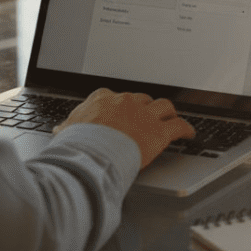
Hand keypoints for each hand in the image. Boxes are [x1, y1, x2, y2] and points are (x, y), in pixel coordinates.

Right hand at [55, 89, 194, 168]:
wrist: (91, 153)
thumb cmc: (77, 144)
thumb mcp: (67, 131)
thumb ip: (69, 127)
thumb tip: (61, 130)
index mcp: (103, 99)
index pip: (115, 97)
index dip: (122, 105)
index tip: (122, 110)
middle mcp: (126, 102)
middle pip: (141, 100)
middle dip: (145, 107)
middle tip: (148, 116)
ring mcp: (144, 115)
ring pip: (163, 107)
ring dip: (167, 113)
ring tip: (171, 118)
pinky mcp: (158, 132)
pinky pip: (178, 126)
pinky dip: (185, 129)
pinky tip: (189, 133)